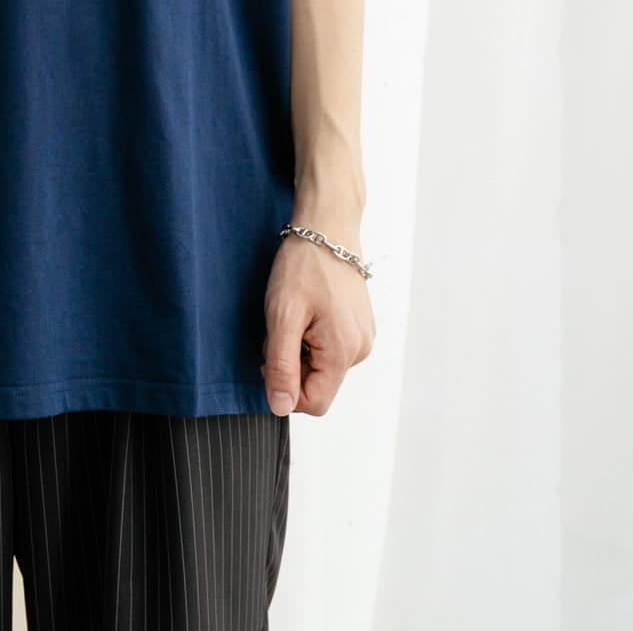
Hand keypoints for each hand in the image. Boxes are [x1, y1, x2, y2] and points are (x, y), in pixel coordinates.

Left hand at [259, 231, 374, 415]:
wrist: (327, 226)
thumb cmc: (304, 265)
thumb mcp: (283, 316)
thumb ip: (282, 366)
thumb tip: (280, 408)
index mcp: (344, 352)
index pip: (314, 403)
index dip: (285, 387)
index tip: (270, 354)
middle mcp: (360, 350)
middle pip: (318, 384)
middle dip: (292, 363)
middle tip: (281, 325)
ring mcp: (362, 336)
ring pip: (322, 365)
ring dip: (301, 348)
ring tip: (295, 312)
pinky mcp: (359, 325)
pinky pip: (331, 347)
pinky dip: (312, 336)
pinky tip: (307, 308)